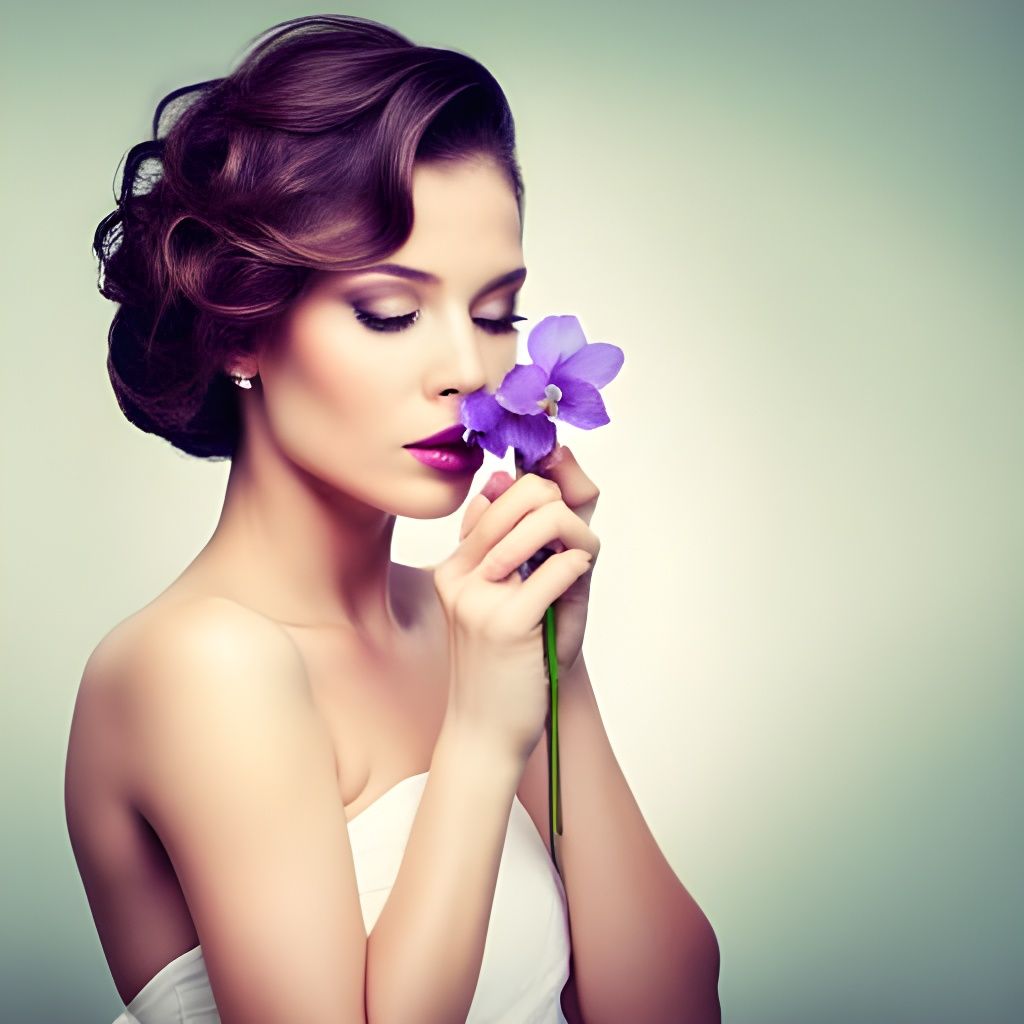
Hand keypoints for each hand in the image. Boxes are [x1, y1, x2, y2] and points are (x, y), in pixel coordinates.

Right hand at [432, 464, 597, 767]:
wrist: (484, 733)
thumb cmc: (502, 669)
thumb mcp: (502, 603)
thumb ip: (509, 549)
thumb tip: (507, 486)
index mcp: (456, 566)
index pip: (502, 493)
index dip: (543, 495)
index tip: (561, 521)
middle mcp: (461, 574)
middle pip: (526, 493)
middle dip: (564, 509)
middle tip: (573, 543)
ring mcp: (479, 596)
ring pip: (544, 520)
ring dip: (577, 536)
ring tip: (577, 564)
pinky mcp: (507, 622)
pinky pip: (560, 567)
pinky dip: (578, 567)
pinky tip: (574, 587)